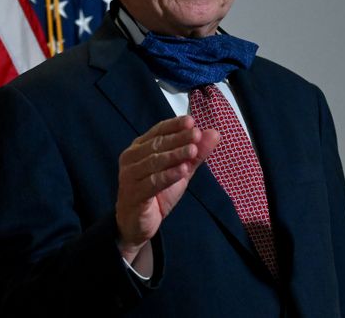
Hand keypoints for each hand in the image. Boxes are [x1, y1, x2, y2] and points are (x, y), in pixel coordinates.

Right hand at [115, 115, 218, 261]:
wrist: (137, 224)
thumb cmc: (156, 193)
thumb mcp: (180, 171)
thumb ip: (195, 153)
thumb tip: (214, 133)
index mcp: (140, 148)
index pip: (158, 131)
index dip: (174, 125)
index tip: (191, 121)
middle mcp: (131, 158)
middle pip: (157, 145)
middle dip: (178, 139)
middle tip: (196, 134)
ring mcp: (130, 176)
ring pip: (154, 163)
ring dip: (175, 155)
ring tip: (192, 150)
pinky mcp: (133, 194)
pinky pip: (152, 183)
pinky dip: (168, 176)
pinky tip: (182, 171)